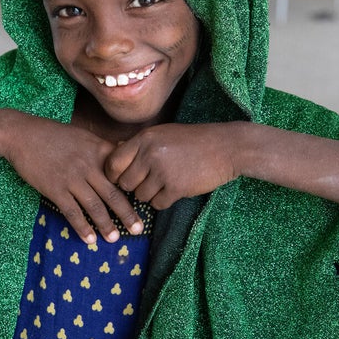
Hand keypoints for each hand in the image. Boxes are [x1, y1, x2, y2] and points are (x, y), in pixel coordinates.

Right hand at [2, 113, 144, 243]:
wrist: (22, 134)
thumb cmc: (52, 134)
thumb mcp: (82, 135)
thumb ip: (103, 146)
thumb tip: (125, 150)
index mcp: (97, 150)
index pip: (122, 172)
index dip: (133, 189)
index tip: (143, 203)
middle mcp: (88, 165)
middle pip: (113, 193)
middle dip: (127, 213)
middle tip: (138, 229)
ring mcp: (71, 178)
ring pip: (94, 206)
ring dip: (106, 224)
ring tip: (114, 239)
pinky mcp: (54, 189)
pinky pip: (72, 212)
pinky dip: (82, 227)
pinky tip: (89, 239)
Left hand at [104, 123, 238, 208]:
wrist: (226, 147)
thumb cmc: (192, 140)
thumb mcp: (162, 134)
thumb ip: (139, 144)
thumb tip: (115, 152)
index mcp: (144, 139)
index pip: (113, 163)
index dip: (114, 174)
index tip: (122, 178)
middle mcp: (150, 154)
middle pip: (125, 183)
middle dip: (133, 187)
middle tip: (147, 182)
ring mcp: (163, 171)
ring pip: (140, 196)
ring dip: (150, 195)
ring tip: (164, 184)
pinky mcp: (177, 187)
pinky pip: (157, 204)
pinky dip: (163, 201)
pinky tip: (174, 191)